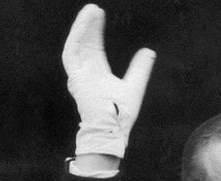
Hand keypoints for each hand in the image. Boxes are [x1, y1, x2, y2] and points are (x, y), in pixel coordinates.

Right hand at [63, 4, 155, 157]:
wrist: (113, 128)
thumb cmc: (121, 114)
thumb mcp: (135, 84)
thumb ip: (140, 68)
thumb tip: (148, 51)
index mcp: (97, 74)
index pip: (95, 47)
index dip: (96, 31)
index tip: (100, 15)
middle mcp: (86, 73)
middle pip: (85, 43)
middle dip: (89, 25)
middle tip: (94, 8)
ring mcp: (79, 75)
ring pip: (76, 45)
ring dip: (81, 28)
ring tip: (89, 11)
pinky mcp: (75, 77)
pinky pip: (71, 53)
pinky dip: (76, 38)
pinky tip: (84, 24)